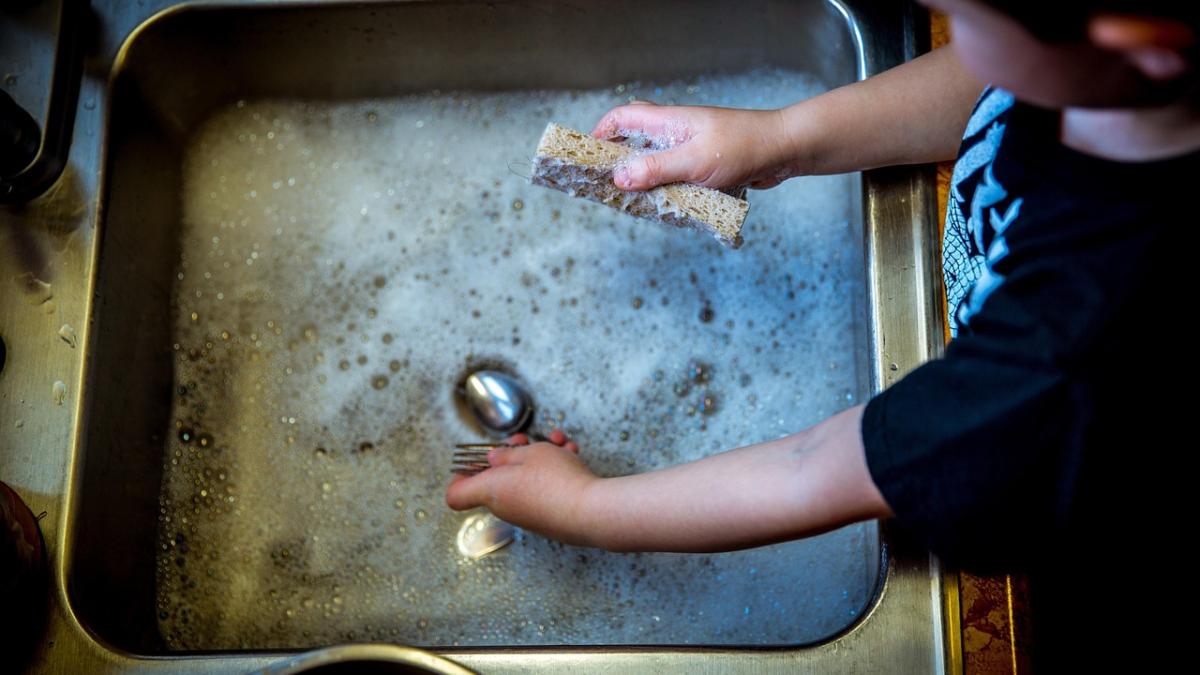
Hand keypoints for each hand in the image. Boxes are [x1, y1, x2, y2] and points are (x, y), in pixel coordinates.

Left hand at [445, 430, 598, 546]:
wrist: (590, 511)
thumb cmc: (556, 481)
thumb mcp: (529, 453)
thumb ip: (507, 454)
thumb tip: (493, 460)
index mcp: (491, 491)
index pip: (456, 495)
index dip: (460, 476)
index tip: (473, 459)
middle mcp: (506, 506)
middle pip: (496, 479)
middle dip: (512, 454)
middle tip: (525, 440)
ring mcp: (528, 514)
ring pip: (526, 479)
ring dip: (541, 457)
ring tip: (558, 442)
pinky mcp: (549, 517)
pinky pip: (544, 489)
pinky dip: (556, 471)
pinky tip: (571, 454)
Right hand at [591, 102, 803, 191]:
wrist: (784, 151)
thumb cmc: (744, 147)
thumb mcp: (694, 161)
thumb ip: (655, 169)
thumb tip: (619, 177)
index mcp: (669, 122)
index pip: (623, 117)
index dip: (601, 133)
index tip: (587, 156)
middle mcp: (676, 133)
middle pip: (635, 142)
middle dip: (618, 163)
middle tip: (606, 187)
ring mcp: (690, 149)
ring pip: (655, 164)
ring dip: (644, 182)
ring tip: (632, 203)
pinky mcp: (703, 167)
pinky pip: (675, 178)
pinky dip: (667, 191)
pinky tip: (665, 208)